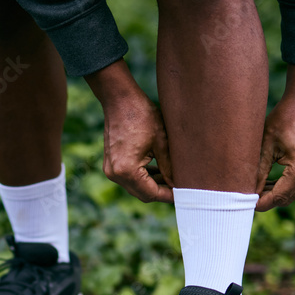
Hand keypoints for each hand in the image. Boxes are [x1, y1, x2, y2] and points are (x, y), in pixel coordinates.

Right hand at [85, 60, 173, 203]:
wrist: (119, 99)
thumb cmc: (142, 115)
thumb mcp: (162, 142)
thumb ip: (169, 167)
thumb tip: (177, 184)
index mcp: (127, 170)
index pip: (151, 193)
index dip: (169, 195)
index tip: (184, 194)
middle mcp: (115, 174)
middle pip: (142, 194)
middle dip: (161, 192)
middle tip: (180, 187)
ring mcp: (110, 170)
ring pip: (135, 188)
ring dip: (152, 185)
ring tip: (171, 178)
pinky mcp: (110, 164)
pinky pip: (129, 178)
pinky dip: (143, 177)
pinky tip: (158, 170)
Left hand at [255, 65, 294, 211]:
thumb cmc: (284, 118)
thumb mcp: (265, 145)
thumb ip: (258, 172)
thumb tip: (248, 193)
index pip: (278, 197)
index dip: (260, 203)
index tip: (243, 203)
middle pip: (287, 199)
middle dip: (267, 200)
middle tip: (247, 196)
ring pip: (293, 194)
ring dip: (276, 193)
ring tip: (256, 188)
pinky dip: (285, 186)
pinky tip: (269, 181)